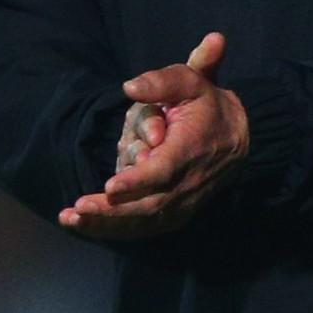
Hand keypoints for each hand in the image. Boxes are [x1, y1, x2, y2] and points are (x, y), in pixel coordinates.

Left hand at [59, 33, 247, 240]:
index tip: (109, 188)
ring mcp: (182, 202)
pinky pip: (144, 227)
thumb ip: (161, 81)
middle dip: (111, 210)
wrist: (239, 137)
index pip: (163, 172)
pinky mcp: (176, 213)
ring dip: (106, 225)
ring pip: (143, 221)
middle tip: (78, 208)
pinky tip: (85, 226)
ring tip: (72, 219)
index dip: (137, 182)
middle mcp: (187, 182)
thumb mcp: (191, 81)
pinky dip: (115, 230)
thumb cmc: (207, 105)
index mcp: (190, 149)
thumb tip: (129, 86)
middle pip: (148, 204)